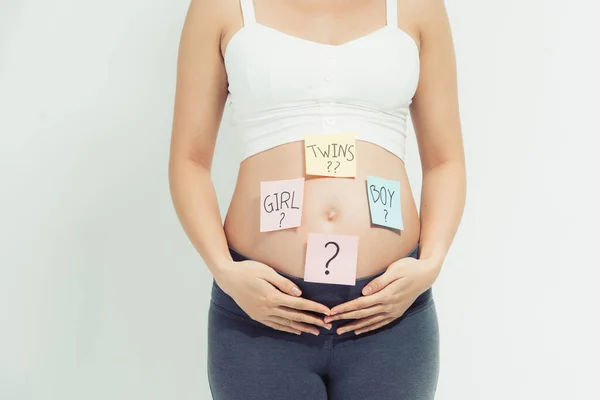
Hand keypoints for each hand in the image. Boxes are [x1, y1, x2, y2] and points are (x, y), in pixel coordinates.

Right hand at [214, 260, 331, 335]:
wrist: (227, 278)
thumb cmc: (247, 270)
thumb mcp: (266, 271)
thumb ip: (283, 283)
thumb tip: (299, 294)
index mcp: (272, 297)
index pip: (299, 305)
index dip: (314, 308)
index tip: (326, 311)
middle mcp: (268, 308)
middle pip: (295, 317)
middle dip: (313, 321)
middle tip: (327, 325)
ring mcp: (262, 314)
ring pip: (286, 324)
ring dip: (302, 328)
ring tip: (315, 331)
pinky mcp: (257, 316)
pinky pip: (275, 325)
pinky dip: (287, 329)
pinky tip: (296, 331)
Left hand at [324, 256, 439, 334]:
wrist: (427, 274)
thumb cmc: (409, 268)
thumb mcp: (395, 270)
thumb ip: (379, 282)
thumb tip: (364, 292)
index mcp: (386, 295)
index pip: (360, 304)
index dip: (345, 309)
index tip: (331, 312)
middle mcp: (389, 306)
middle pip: (361, 315)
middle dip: (343, 319)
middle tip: (328, 323)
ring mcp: (393, 311)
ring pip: (369, 322)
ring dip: (353, 327)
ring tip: (340, 331)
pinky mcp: (396, 312)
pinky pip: (380, 323)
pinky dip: (368, 328)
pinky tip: (359, 330)